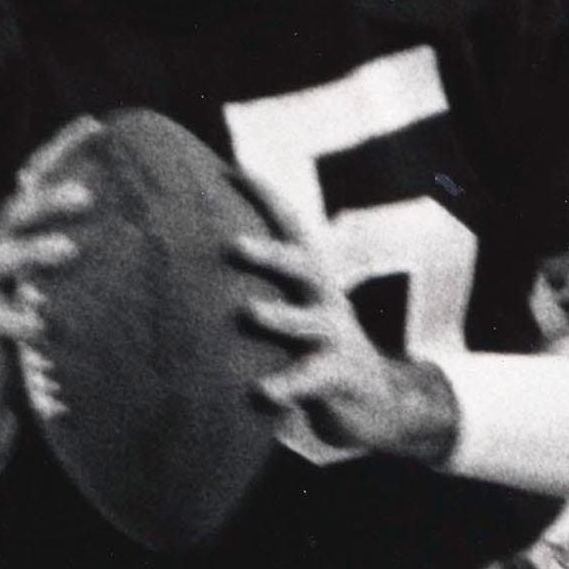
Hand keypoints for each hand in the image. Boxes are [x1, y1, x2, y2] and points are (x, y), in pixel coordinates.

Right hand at [0, 117, 100, 456]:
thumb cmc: (45, 311)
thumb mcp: (68, 276)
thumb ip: (99, 246)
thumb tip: (168, 222)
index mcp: (23, 228)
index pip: (38, 177)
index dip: (62, 149)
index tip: (95, 126)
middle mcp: (0, 246)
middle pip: (20, 211)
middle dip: (50, 199)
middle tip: (87, 194)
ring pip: (4, 258)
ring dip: (35, 251)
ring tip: (68, 250)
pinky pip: (1, 319)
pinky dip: (22, 320)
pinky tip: (44, 326)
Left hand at [228, 171, 460, 466]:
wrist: (376, 399)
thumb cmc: (312, 346)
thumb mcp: (293, 306)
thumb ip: (258, 283)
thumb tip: (191, 257)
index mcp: (310, 275)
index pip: (290, 226)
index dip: (266, 197)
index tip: (232, 170)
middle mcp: (325, 297)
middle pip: (301, 266)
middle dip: (270, 254)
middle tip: (232, 246)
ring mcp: (335, 337)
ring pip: (309, 322)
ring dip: (280, 316)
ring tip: (249, 311)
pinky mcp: (339, 376)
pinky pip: (312, 379)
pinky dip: (288, 384)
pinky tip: (263, 393)